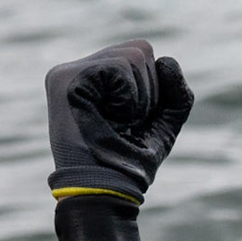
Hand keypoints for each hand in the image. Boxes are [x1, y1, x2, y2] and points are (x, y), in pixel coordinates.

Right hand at [45, 40, 192, 203]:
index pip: (140, 53)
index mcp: (94, 78)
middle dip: (149, 94)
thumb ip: (175, 93)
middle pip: (140, 50)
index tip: (133, 121)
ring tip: (116, 123)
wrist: (106, 190)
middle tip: (124, 124)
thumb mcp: (162, 125)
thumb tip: (166, 60)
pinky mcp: (66, 78)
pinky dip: (128, 100)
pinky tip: (108, 119)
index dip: (152, 91)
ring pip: (134, 57)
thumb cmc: (130, 163)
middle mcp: (77, 70)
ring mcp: (68, 72)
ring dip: (140, 100)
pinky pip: (120, 69)